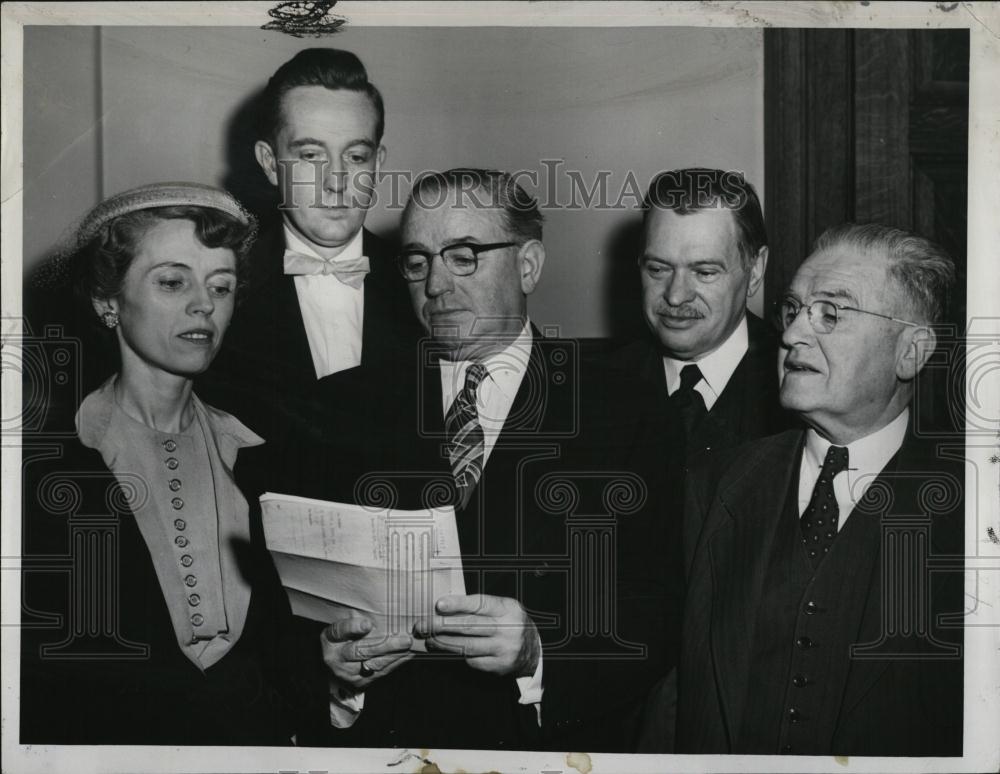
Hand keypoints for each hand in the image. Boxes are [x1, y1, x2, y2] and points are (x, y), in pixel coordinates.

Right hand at [320, 614, 412, 688]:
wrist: (337, 665)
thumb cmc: (344, 638)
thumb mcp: (343, 627)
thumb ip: (355, 620)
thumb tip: (377, 613)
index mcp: (329, 639)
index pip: (338, 631)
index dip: (352, 627)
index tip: (367, 624)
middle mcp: (336, 659)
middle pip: (360, 651)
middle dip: (385, 645)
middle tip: (404, 639)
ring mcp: (348, 674)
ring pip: (374, 664)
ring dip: (395, 654)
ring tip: (409, 645)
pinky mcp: (361, 683)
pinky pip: (381, 672)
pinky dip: (396, 662)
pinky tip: (407, 653)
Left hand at [413, 594, 540, 676]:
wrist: (533, 650)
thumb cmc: (510, 623)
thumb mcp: (502, 608)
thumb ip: (480, 606)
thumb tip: (445, 607)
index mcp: (508, 609)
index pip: (480, 604)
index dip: (458, 604)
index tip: (439, 604)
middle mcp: (508, 629)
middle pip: (469, 626)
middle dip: (442, 625)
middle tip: (422, 624)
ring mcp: (504, 649)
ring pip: (467, 646)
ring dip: (443, 642)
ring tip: (428, 638)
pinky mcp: (498, 666)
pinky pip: (471, 660)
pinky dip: (456, 654)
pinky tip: (444, 649)